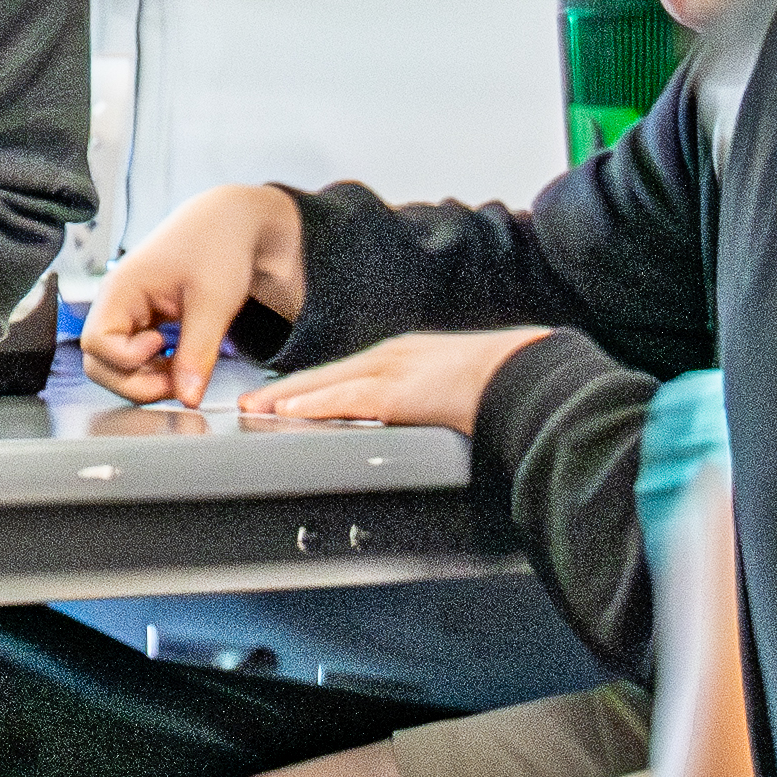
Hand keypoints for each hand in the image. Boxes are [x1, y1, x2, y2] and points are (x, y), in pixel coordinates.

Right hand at [84, 183, 305, 408]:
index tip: (163, 345)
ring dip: (145, 381)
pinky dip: (155, 372)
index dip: (128, 358)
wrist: (229, 223)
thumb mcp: (213, 301)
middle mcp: (115, 304)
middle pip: (98, 364)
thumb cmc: (218, 246)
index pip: (96, 343)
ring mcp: (127, 315)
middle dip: (134, 383)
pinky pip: (134, 360)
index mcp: (121, 288)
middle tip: (178, 382)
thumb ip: (197, 352)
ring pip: (114, 368)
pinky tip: (182, 365)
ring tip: (184, 374)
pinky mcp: (142, 324)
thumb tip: (187, 399)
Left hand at [247, 325, 540, 433]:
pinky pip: (344, 400)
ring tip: (254, 410)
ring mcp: (394, 372)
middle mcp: (393, 357)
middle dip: (284, 390)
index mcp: (405, 357)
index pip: (346, 372)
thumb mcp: (454, 387)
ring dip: (285, 399)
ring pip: (326, 384)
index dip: (309, 385)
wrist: (526, 374)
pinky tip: (287, 412)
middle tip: (250, 402)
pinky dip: (312, 406)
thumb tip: (424, 419)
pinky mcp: (397, 394)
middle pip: (325, 375)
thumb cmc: (501, 384)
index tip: (282, 395)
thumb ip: (430, 401)